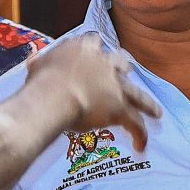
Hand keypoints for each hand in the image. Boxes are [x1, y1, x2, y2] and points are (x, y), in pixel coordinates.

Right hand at [28, 36, 159, 153]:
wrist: (53, 96)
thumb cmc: (40, 82)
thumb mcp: (38, 67)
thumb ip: (39, 64)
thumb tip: (32, 61)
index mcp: (83, 49)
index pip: (94, 42)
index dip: (96, 49)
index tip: (97, 51)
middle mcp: (103, 63)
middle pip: (121, 63)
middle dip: (124, 70)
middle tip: (127, 73)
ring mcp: (115, 85)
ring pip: (137, 95)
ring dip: (147, 104)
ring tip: (156, 112)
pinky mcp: (120, 107)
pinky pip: (135, 123)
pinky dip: (140, 135)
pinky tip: (141, 146)